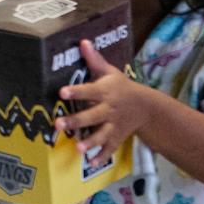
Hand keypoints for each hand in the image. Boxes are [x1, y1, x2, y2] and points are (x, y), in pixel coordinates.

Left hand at [54, 40, 148, 164]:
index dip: (75, 92)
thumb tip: (82, 41)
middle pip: (91, 116)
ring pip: (101, 135)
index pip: (88, 91)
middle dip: (75, 121)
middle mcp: (108, 110)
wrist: (146, 107)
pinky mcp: (117, 136)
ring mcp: (113, 125)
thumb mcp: (109, 71)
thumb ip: (94, 59)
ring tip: (77, 148)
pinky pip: (110, 148)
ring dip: (89, 142)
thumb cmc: (121, 87)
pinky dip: (102, 155)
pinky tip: (91, 162)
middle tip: (57, 124)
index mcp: (104, 92)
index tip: (61, 92)